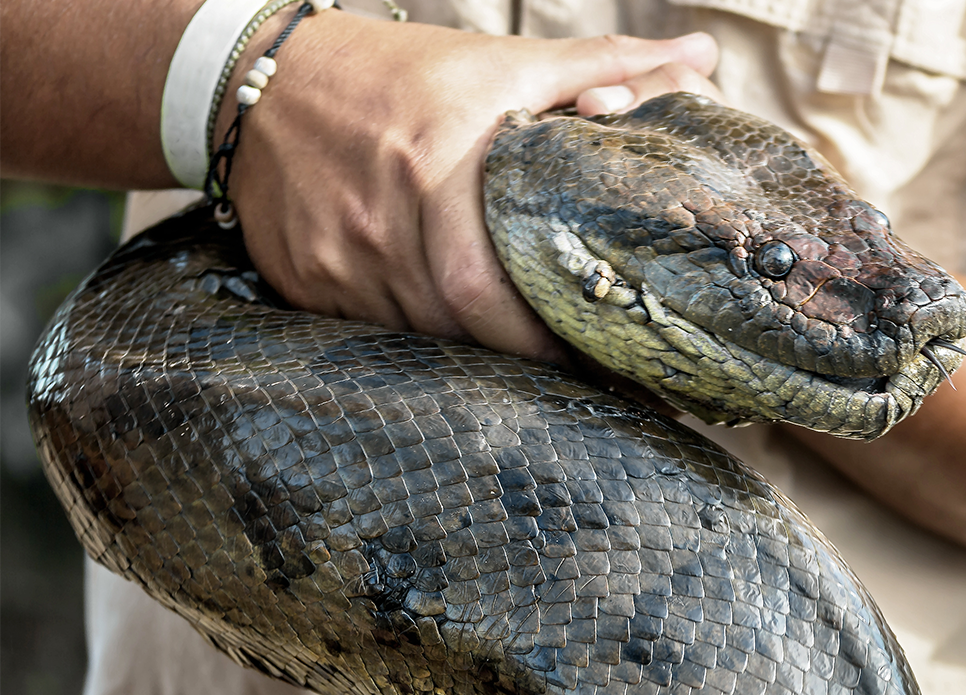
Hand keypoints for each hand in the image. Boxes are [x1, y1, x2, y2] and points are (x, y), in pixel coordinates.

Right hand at [217, 13, 720, 361]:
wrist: (261, 77)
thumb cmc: (395, 71)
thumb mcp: (501, 61)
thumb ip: (603, 65)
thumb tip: (699, 52)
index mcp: (433, 166)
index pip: (489, 289)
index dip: (542, 338)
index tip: (593, 355)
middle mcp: (377, 224)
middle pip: (456, 327)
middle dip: (518, 357)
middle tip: (570, 366)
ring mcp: (333, 261)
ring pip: (417, 338)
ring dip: (470, 351)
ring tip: (517, 354)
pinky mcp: (301, 281)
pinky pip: (370, 332)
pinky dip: (416, 335)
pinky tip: (445, 327)